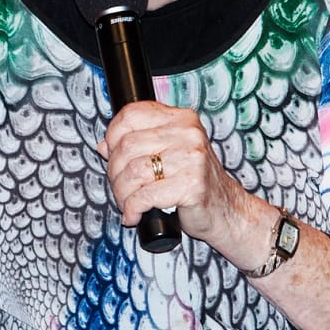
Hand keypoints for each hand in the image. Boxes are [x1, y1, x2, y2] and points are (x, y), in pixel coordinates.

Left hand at [97, 101, 259, 251]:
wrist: (226, 210)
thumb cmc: (193, 183)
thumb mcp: (167, 155)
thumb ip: (139, 145)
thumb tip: (104, 146)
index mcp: (181, 119)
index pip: (131, 115)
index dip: (112, 136)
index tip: (110, 155)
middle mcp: (188, 133)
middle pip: (127, 146)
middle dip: (115, 172)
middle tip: (120, 188)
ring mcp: (191, 158)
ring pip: (133, 172)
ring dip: (122, 194)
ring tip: (127, 204)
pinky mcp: (192, 185)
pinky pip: (145, 196)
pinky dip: (133, 208)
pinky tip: (135, 215)